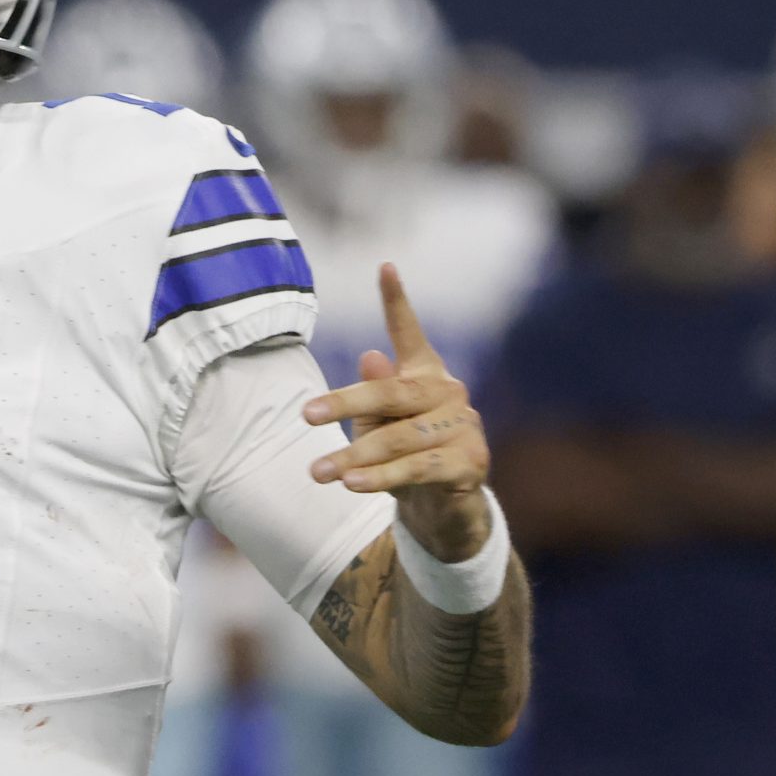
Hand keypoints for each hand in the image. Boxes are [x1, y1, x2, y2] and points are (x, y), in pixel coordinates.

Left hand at [303, 264, 492, 560]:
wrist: (445, 509)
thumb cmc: (404, 455)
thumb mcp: (382, 424)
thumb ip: (374, 394)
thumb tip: (370, 357)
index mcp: (425, 374)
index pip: (410, 333)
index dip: (397, 301)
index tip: (385, 266)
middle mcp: (449, 392)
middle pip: (392, 393)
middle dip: (345, 405)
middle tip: (304, 415)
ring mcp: (465, 426)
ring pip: (400, 438)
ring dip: (355, 456)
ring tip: (319, 471)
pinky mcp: (471, 462)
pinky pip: (416, 469)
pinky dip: (382, 478)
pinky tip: (352, 484)